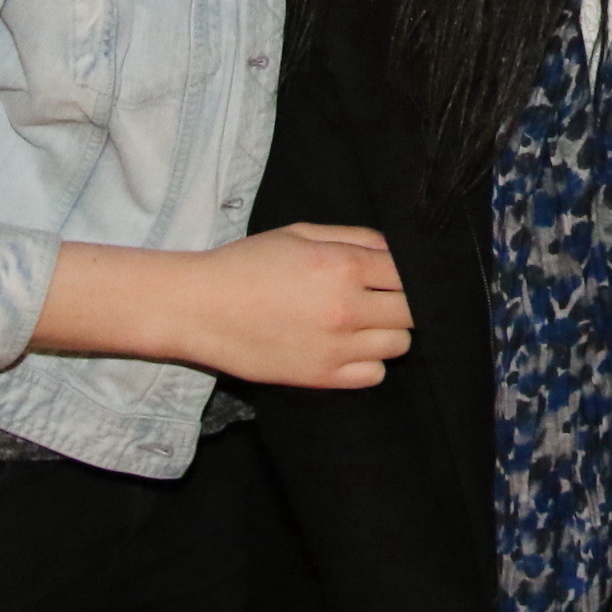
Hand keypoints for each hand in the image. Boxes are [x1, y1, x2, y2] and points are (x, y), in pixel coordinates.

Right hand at [38, 225, 411, 386]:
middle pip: (412, 312)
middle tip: (384, 298)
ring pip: (399, 345)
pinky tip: (351, 347)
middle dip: (405, 302)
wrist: (199, 308)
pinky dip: (371, 363)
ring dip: (390, 332)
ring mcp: (335, 347)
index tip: (397, 275)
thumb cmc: (247, 264)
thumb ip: (355, 238)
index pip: (409, 274)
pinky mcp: (320, 377)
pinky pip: (374, 375)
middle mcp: (345, 309)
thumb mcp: (301, 233)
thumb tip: (395, 250)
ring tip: (366, 323)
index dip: (409, 273)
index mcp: (342, 266)